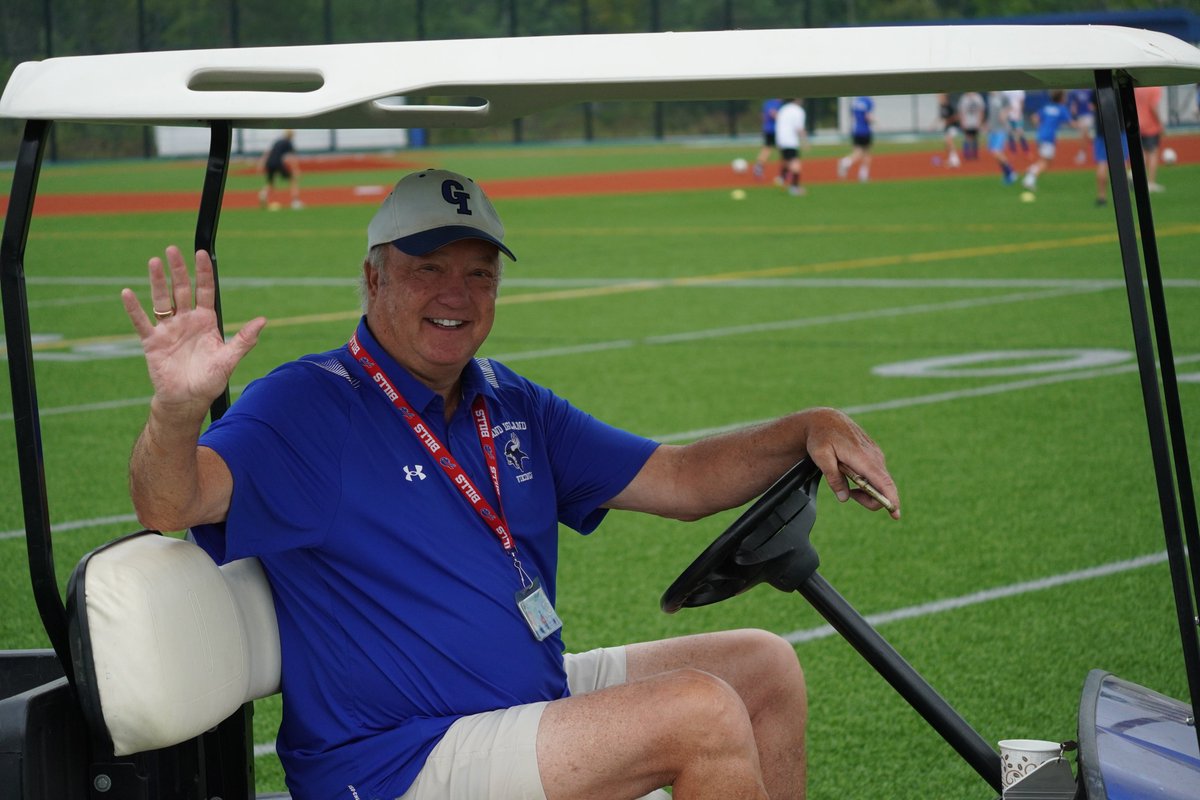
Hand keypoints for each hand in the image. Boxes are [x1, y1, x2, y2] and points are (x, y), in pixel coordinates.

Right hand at [121, 246, 265, 418]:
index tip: (201, 253)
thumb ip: (244, 339)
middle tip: (172, 249)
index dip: (203, 273)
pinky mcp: (152, 342)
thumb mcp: (229, 359)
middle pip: (181, 290)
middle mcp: (186, 321)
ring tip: (154, 261)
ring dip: (157, 282)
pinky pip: (142, 322)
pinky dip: (134, 309)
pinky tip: (127, 293)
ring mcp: (168, 330)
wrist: (188, 400)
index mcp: (206, 322)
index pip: (204, 291)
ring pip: (162, 301)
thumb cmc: (210, 380)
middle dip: (178, 270)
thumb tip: (263, 320)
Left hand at [801, 408, 899, 518]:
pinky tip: (851, 473)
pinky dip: (868, 480)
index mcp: (863, 457)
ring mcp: (876, 454)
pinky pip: (877, 473)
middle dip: (871, 499)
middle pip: (884, 487)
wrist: (825, 419)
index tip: (895, 514)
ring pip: (880, 481)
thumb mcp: (820, 457)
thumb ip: (833, 477)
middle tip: (849, 495)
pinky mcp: (875, 453)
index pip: (883, 482)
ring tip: (845, 479)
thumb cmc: (821, 437)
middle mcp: (874, 456)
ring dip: (867, 489)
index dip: (891, 499)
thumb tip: (844, 497)